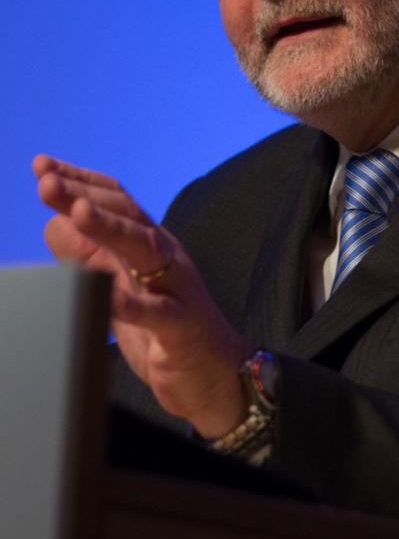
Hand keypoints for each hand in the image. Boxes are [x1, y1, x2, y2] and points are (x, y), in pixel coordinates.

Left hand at [33, 154, 248, 437]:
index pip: (116, 200)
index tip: (43, 165)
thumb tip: (53, 223)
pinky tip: (107, 296)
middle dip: (84, 196)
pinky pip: (158, 312)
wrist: (215, 373)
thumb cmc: (164, 328)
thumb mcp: (119, 286)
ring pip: (145, 249)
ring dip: (110, 229)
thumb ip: (89, 256)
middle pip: (127, 215)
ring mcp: (176, 288)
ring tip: (77, 212)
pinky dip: (132, 304)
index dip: (80, 180)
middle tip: (46, 182)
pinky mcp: (182, 326)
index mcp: (149, 243)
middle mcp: (165, 256)